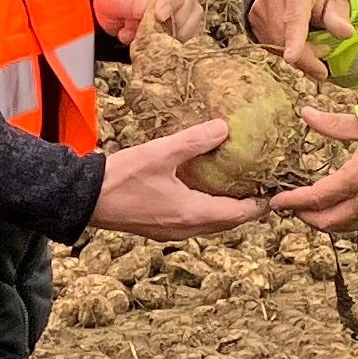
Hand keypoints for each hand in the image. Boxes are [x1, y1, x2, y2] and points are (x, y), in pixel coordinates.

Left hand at [94, 0, 207, 43]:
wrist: (114, 14)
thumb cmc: (113, 1)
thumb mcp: (110, 0)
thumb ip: (126, 3)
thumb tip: (145, 8)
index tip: (159, 16)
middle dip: (171, 19)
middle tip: (151, 33)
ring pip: (193, 13)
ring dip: (173, 30)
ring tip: (148, 36)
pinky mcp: (190, 13)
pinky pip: (193, 28)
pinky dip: (177, 37)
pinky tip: (159, 40)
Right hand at [94, 118, 270, 238]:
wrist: (83, 199)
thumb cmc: (121, 178)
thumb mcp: (160, 152)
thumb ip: (194, 140)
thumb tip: (225, 127)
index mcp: (191, 214)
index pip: (238, 214)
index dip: (260, 204)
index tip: (274, 189)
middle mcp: (184, 228)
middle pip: (227, 223)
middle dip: (246, 207)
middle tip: (260, 186)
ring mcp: (170, 231)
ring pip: (210, 224)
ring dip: (225, 209)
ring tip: (237, 187)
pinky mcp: (158, 227)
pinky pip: (193, 221)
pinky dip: (206, 209)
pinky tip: (203, 190)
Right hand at [246, 0, 350, 69]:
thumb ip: (339, 17)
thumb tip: (346, 33)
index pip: (294, 18)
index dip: (294, 40)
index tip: (292, 57)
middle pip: (284, 38)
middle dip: (306, 57)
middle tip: (324, 53)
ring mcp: (259, 8)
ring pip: (275, 45)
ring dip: (297, 55)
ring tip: (314, 45)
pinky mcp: (252, 19)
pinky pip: (269, 44)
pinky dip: (285, 50)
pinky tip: (298, 43)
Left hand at [274, 108, 357, 233]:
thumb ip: (334, 124)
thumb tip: (306, 113)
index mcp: (356, 179)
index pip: (317, 198)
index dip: (294, 201)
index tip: (278, 201)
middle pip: (326, 221)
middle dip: (305, 216)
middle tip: (292, 206)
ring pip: (343, 227)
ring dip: (323, 221)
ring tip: (311, 209)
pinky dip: (344, 222)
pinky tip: (339, 210)